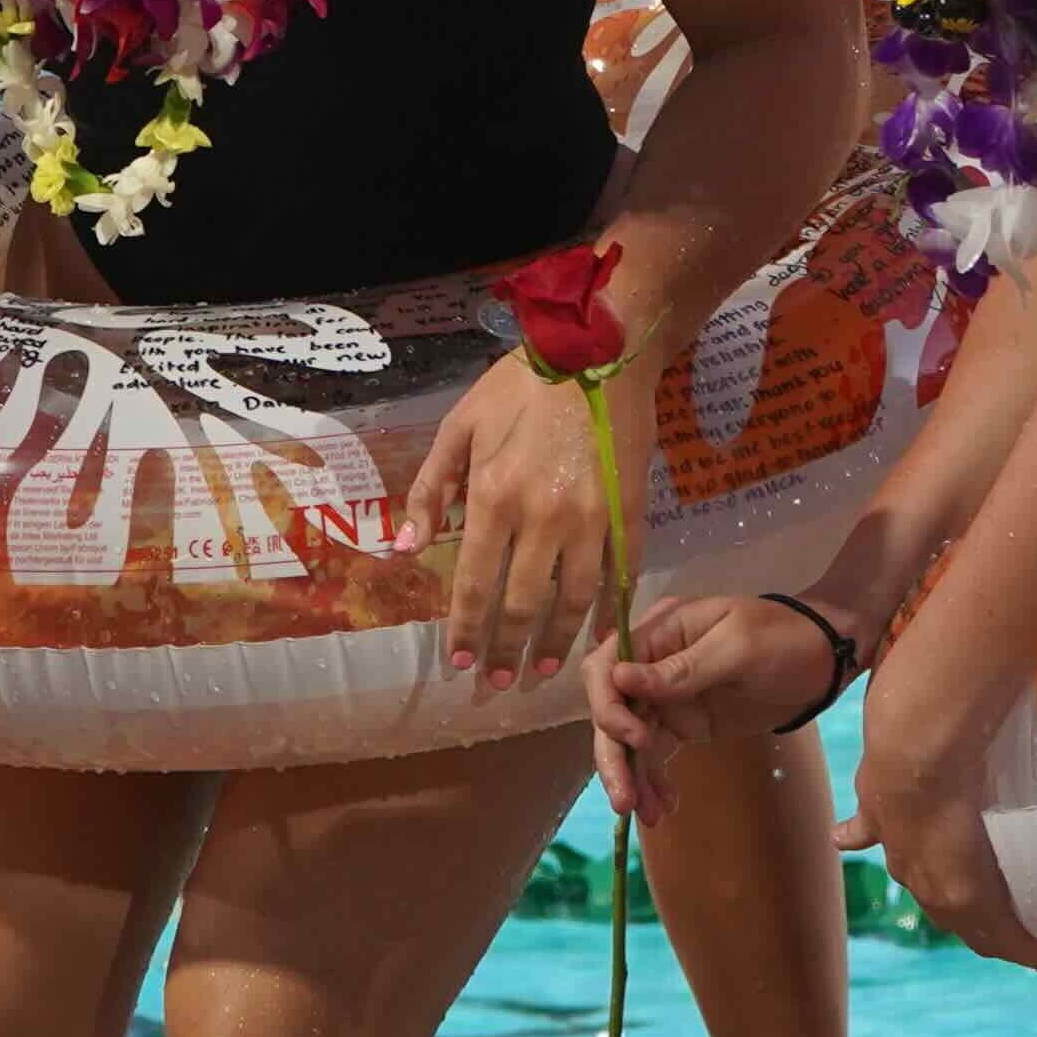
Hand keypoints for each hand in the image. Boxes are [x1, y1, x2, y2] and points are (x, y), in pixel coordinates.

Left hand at [397, 351, 625, 691]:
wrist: (600, 353)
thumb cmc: (521, 387)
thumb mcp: (459, 426)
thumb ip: (431, 488)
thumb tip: (407, 548)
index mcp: (494, 496)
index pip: (475, 583)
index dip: (466, 629)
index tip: (459, 662)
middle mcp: (542, 518)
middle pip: (522, 604)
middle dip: (507, 650)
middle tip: (497, 683)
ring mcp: (592, 520)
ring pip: (572, 600)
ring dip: (557, 642)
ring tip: (545, 671)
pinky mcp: (629, 515)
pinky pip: (618, 577)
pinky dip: (607, 613)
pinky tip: (598, 636)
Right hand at [587, 591, 838, 824]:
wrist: (825, 659)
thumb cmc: (784, 638)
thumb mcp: (737, 648)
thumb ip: (681, 669)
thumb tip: (620, 679)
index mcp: (661, 631)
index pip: (607, 667)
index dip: (608, 705)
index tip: (636, 736)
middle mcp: (653, 662)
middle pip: (612, 709)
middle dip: (614, 754)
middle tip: (625, 800)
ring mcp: (668, 696)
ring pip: (629, 739)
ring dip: (631, 777)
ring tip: (647, 815)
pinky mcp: (685, 723)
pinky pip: (656, 754)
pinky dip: (654, 781)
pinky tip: (664, 808)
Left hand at [838, 664, 1036, 976]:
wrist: (914, 750)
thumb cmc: (909, 728)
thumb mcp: (889, 754)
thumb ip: (883, 779)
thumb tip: (851, 813)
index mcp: (893, 828)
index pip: (917, 866)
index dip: (935, 878)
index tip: (950, 884)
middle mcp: (913, 867)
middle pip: (945, 906)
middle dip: (971, 918)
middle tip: (1002, 932)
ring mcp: (939, 887)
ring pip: (975, 925)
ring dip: (1004, 938)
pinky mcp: (972, 898)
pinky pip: (1007, 935)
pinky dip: (1033, 950)